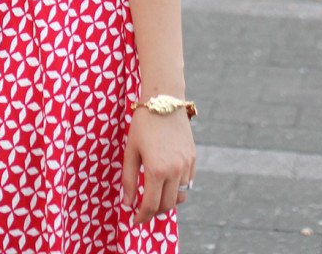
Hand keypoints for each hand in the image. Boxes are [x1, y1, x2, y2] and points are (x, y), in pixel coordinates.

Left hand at [121, 108, 195, 224]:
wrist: (164, 101)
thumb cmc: (143, 124)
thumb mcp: (131, 150)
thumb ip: (129, 178)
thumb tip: (128, 202)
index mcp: (156, 169)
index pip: (151, 205)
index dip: (142, 216)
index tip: (135, 219)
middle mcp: (175, 170)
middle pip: (167, 205)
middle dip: (154, 212)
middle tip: (144, 210)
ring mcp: (186, 165)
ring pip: (181, 197)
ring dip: (168, 202)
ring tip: (155, 197)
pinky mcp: (193, 158)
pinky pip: (188, 183)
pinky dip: (178, 189)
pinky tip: (167, 183)